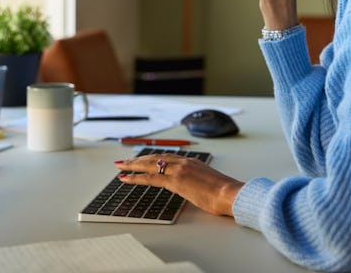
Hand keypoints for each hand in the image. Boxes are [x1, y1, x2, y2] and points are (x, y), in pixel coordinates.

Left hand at [115, 153, 243, 216]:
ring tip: (120, 167)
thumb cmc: (223, 193)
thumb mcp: (208, 183)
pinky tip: (126, 178)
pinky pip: (150, 178)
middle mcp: (183, 162)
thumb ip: (198, 182)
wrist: (229, 193)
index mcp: (192, 162)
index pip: (167, 157)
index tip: (142, 160)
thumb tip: (194, 188)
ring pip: (149, 165)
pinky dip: (136, 177)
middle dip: (138, 159)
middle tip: (124, 161)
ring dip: (133, 165)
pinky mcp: (175, 180)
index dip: (152, 158)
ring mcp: (178, 170)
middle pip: (155, 158)